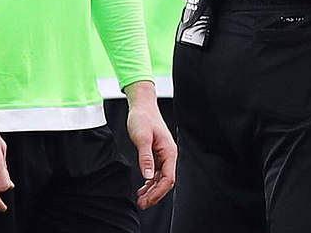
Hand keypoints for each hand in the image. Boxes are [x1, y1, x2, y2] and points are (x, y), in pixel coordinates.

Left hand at [126, 84, 176, 208]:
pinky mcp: (157, 154)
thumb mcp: (142, 138)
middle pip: (166, 181)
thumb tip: (149, 176)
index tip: (147, 200)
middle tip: (142, 204)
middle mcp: (169, 155)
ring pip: (161, 178)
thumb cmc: (143, 118)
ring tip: (140, 200)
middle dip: (155, 194)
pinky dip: (150, 182)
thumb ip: (146, 158)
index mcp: (169, 151)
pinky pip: (156, 173)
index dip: (158, 192)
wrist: (142, 106)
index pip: (168, 178)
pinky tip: (142, 188)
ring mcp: (163, 155)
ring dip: (152, 190)